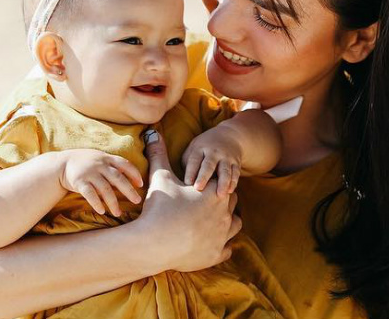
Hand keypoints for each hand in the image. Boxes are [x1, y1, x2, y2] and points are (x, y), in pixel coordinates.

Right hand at [58, 149, 143, 216]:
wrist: (61, 163)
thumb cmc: (85, 163)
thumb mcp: (99, 158)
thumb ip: (113, 165)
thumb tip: (132, 178)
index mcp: (107, 158)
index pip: (125, 164)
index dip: (134, 173)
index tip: (141, 184)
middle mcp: (100, 165)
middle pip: (118, 178)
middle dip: (129, 190)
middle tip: (137, 201)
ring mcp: (89, 173)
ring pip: (105, 189)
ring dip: (113, 202)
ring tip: (118, 213)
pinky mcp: (79, 182)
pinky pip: (90, 194)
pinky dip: (96, 203)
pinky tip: (102, 211)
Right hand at [136, 131, 241, 272]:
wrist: (153, 243)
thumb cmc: (159, 208)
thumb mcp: (159, 177)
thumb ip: (159, 153)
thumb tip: (153, 132)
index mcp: (215, 193)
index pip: (221, 182)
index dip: (211, 184)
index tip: (200, 187)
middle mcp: (224, 214)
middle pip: (231, 202)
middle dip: (220, 200)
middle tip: (205, 202)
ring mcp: (222, 236)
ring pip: (235, 225)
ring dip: (227, 221)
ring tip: (212, 221)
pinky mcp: (216, 255)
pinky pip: (226, 249)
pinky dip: (220, 245)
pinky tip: (211, 242)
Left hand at [181, 128, 241, 196]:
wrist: (229, 136)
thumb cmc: (203, 149)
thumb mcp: (193, 150)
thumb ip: (187, 165)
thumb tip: (178, 182)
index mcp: (199, 149)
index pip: (194, 160)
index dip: (190, 171)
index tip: (186, 183)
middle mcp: (213, 152)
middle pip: (208, 164)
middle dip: (203, 176)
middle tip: (198, 188)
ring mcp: (226, 157)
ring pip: (224, 170)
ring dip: (222, 182)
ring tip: (220, 195)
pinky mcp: (236, 163)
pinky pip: (235, 173)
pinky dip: (233, 182)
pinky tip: (229, 191)